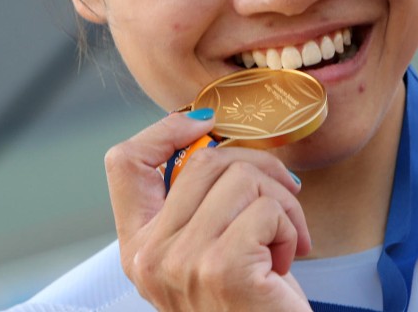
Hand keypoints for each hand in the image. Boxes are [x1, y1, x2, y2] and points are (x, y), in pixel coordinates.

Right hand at [104, 112, 312, 310]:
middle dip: (260, 170)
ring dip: (283, 203)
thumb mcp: (207, 249)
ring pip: (242, 177)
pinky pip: (269, 207)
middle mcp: (148, 256)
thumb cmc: (251, 302)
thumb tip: (215, 130)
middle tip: (283, 203)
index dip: (165, 128)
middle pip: (205, 159)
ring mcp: (181, 263)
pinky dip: (293, 227)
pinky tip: (287, 262)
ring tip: (283, 243)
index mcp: (137, 245)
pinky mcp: (223, 270)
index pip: (123, 161)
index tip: (209, 124)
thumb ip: (199, 201)